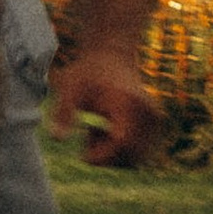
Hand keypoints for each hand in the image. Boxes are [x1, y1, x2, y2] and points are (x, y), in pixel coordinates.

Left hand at [49, 40, 165, 167]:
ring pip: (137, 157)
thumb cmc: (87, 72)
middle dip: (107, 156)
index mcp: (127, 103)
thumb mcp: (69, 88)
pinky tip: (110, 131)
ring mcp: (155, 118)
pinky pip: (141, 151)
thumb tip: (57, 139)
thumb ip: (62, 113)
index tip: (82, 154)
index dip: (102, 156)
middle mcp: (147, 112)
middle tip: (90, 136)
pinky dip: (123, 150)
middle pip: (131, 155)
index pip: (122, 142)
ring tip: (100, 131)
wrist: (112, 56)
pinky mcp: (156, 123)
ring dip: (115, 154)